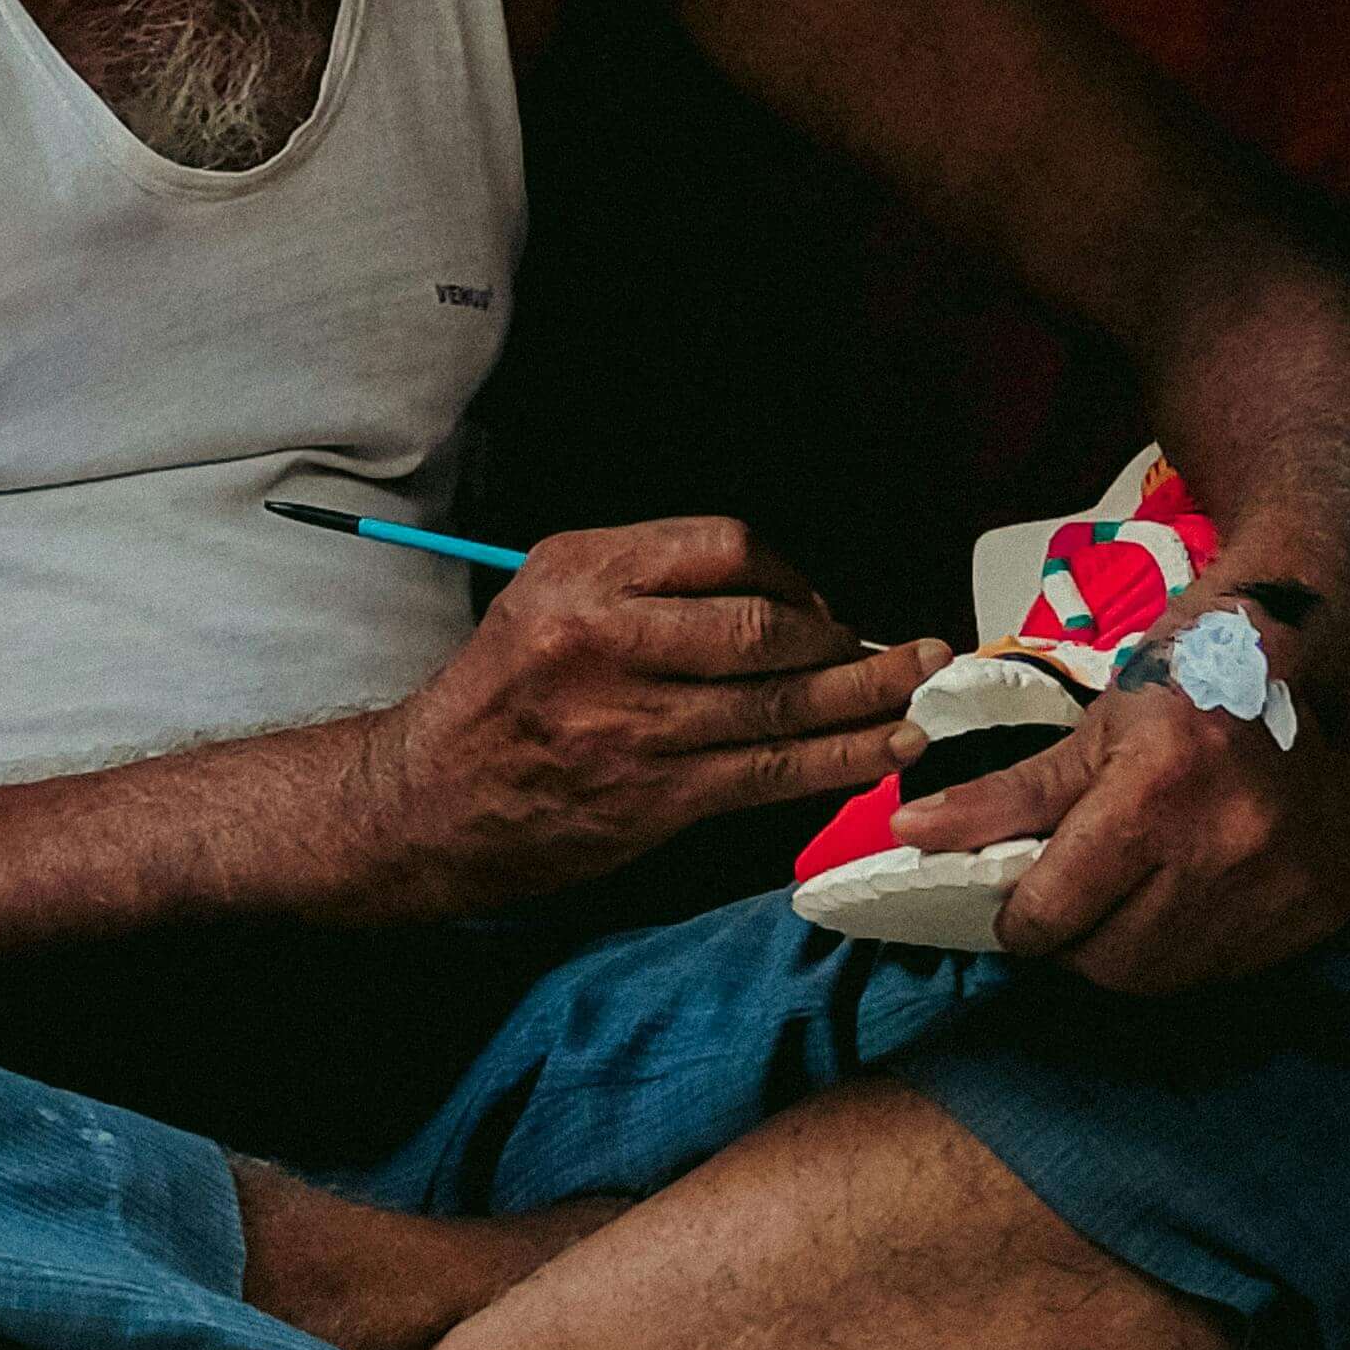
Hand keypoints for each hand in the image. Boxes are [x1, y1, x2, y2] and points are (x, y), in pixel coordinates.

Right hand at [346, 517, 943, 918]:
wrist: (426, 800)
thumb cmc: (500, 697)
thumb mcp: (547, 598)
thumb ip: (647, 584)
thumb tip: (778, 599)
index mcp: (580, 571)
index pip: (725, 548)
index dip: (791, 576)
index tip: (819, 606)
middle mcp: (603, 636)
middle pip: (763, 625)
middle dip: (845, 642)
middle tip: (894, 651)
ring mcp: (630, 720)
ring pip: (779, 701)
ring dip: (868, 697)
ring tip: (923, 689)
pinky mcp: (651, 794)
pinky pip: (771, 769)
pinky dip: (843, 757)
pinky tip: (889, 748)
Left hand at [880, 606, 1349, 992]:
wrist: (1319, 654)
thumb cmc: (1194, 676)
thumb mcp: (1092, 727)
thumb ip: (1004, 796)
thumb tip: (910, 835)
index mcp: (1159, 788)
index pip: (1056, 913)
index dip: (1020, 920)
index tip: (1016, 906)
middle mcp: (1230, 846)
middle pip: (1108, 963)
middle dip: (1070, 945)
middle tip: (1068, 904)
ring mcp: (1284, 886)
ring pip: (1167, 979)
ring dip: (1127, 955)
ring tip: (1125, 899)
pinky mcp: (1320, 910)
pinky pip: (1227, 969)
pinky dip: (1191, 950)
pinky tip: (1187, 897)